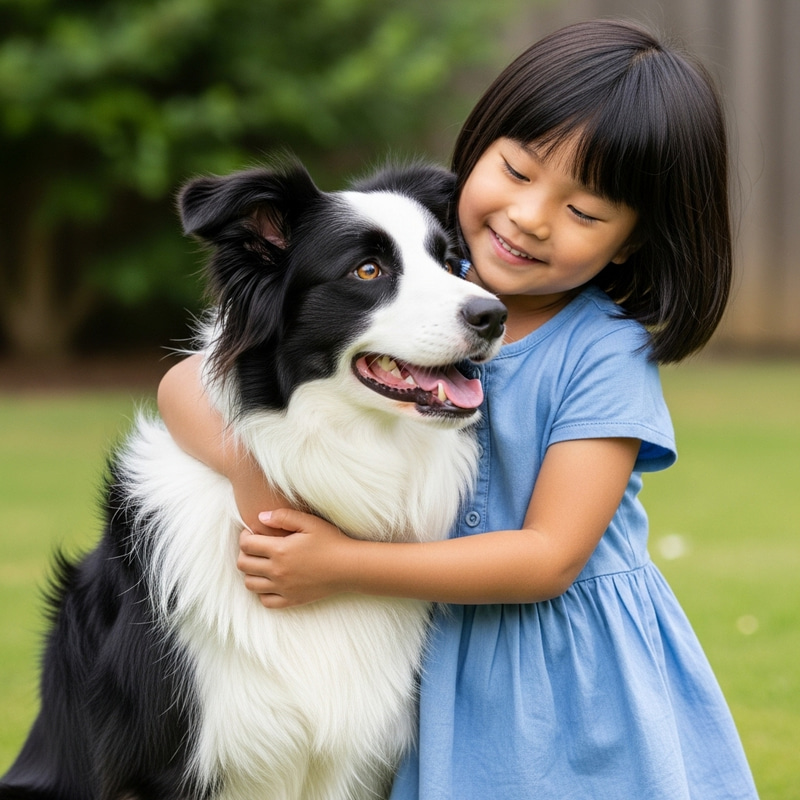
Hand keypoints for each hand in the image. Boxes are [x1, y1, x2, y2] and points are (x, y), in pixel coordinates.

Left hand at [237, 508, 353, 607]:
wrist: (349, 567)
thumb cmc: (331, 541)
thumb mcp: (309, 522)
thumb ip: (283, 516)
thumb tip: (260, 517)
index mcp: (280, 550)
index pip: (246, 545)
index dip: (244, 536)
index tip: (252, 532)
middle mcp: (277, 571)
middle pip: (243, 564)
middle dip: (244, 553)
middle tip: (255, 547)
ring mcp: (283, 588)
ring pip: (250, 584)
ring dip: (250, 572)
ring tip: (261, 563)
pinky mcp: (291, 599)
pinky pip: (265, 600)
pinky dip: (262, 591)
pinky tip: (271, 581)